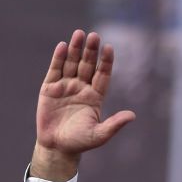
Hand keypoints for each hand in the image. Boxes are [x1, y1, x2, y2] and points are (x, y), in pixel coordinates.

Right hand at [31, 29, 136, 180]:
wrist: (57, 147)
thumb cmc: (80, 142)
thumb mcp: (99, 135)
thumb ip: (114, 124)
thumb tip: (132, 116)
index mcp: (95, 96)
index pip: (102, 75)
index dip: (106, 62)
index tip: (109, 48)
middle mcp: (81, 88)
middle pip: (87, 65)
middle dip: (91, 51)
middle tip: (94, 36)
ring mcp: (65, 86)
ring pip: (72, 63)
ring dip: (76, 49)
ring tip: (79, 34)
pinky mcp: (49, 88)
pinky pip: (55, 69)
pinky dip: (59, 58)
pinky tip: (63, 46)